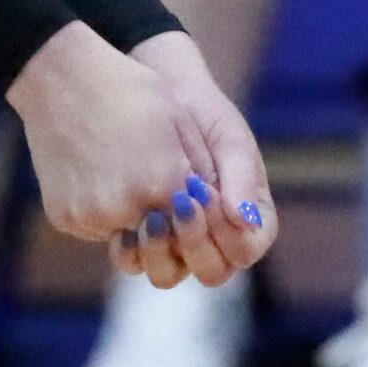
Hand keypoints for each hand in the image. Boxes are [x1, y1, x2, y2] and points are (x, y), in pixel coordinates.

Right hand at [8, 25, 252, 286]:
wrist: (58, 76)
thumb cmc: (127, 90)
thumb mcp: (178, 124)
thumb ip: (200, 173)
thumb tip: (217, 209)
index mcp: (163, 184)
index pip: (196, 222)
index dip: (197, 209)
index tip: (190, 190)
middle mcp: (127, 208)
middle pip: (163, 236)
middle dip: (167, 220)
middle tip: (157, 186)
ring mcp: (91, 216)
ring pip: (129, 238)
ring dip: (134, 219)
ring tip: (126, 175)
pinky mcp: (65, 218)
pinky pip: (96, 228)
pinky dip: (103, 212)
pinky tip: (98, 174)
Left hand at [126, 32, 275, 285]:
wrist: (155, 93)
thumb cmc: (202, 115)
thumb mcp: (228, 139)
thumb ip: (241, 176)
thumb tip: (245, 220)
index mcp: (244, 220)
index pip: (245, 250)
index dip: (231, 237)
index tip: (212, 202)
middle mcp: (210, 239)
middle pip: (210, 271)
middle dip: (196, 245)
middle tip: (180, 208)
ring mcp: (173, 240)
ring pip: (169, 274)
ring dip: (160, 255)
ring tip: (152, 220)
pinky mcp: (138, 233)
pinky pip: (134, 261)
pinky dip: (129, 251)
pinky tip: (122, 229)